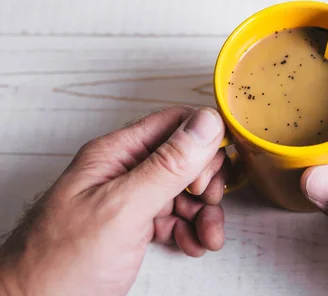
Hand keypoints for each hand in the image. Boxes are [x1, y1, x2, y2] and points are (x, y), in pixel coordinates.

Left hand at [0, 107, 226, 295]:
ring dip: (204, 212)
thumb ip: (167, 165)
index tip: (210, 170)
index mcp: (116, 154)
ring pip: (185, 191)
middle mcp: (125, 172)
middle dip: (206, 181)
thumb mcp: (123, 208)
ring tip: (206, 236)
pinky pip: (176, 217)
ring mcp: (131, 200)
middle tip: (206, 201)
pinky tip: (192, 244)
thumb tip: (205, 122)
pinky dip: (192, 230)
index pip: (174, 123)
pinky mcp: (136, 227)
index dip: (202, 140)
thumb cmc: (59, 264)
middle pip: (185, 158)